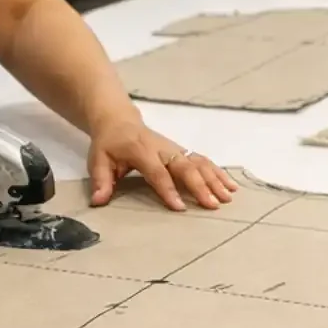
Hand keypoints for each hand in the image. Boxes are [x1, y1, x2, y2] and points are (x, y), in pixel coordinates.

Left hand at [87, 109, 238, 211]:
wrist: (120, 120)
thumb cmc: (109, 144)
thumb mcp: (97, 160)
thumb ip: (101, 180)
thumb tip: (99, 201)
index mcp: (141, 150)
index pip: (157, 171)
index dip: (168, 189)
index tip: (179, 207)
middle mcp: (162, 148)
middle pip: (185, 166)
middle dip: (199, 185)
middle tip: (212, 204)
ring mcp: (175, 148)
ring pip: (198, 162)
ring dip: (214, 179)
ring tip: (227, 197)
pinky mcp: (182, 150)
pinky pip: (203, 160)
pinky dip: (218, 172)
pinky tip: (230, 185)